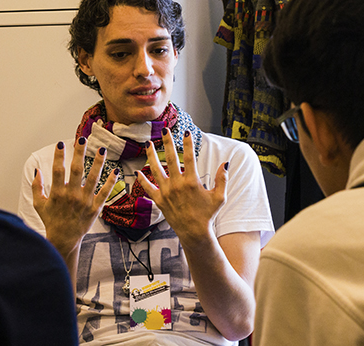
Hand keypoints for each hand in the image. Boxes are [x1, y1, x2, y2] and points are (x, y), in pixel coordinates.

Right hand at [32, 137, 117, 255]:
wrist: (64, 239)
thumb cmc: (51, 220)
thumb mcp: (38, 204)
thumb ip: (36, 186)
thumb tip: (37, 170)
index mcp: (57, 193)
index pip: (58, 170)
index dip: (59, 156)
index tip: (61, 143)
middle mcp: (72, 196)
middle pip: (76, 170)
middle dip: (79, 153)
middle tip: (82, 138)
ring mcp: (85, 202)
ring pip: (93, 178)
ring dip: (98, 163)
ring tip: (102, 149)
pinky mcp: (96, 208)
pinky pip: (105, 193)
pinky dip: (111, 182)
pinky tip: (115, 170)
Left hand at [136, 129, 227, 247]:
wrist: (194, 232)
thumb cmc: (208, 214)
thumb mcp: (219, 197)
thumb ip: (222, 179)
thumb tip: (225, 163)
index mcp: (192, 182)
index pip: (189, 158)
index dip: (188, 144)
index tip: (186, 132)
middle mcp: (177, 185)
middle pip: (170, 159)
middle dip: (167, 143)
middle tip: (165, 130)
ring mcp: (166, 192)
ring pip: (156, 170)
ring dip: (151, 156)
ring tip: (148, 144)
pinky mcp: (159, 201)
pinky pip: (148, 188)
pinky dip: (142, 180)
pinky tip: (137, 172)